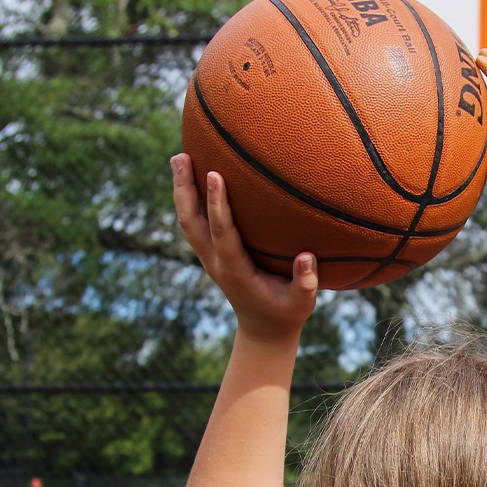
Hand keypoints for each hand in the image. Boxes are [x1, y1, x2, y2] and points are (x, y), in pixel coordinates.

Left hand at [171, 154, 316, 339]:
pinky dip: (191, 198)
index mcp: (235, 271)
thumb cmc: (287, 312)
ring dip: (181, 190)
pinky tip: (194, 176)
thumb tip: (306, 257)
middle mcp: (215, 262)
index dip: (216, 204)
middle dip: (184, 189)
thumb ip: (305, 283)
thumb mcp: (302, 303)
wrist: (264, 330)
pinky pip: (196, 223)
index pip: (221, 233)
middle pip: (190, 222)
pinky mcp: (211, 253)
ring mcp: (209, 258)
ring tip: (179, 157)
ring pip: (188, 221)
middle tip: (180, 156)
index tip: (214, 174)